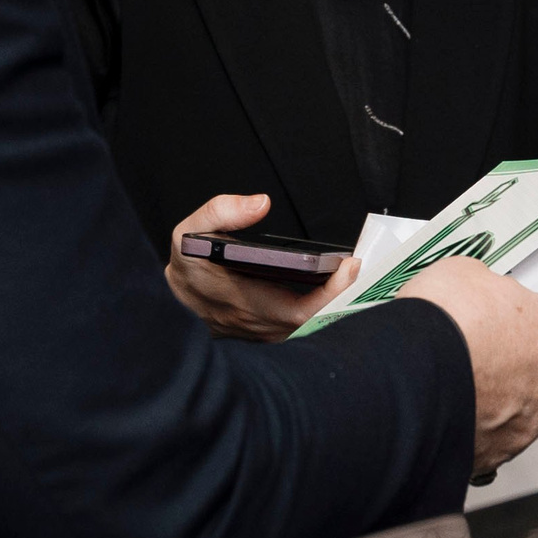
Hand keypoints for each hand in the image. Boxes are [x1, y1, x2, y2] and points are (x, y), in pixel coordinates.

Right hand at [164, 194, 357, 340]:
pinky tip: (342, 289)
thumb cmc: (187, 267)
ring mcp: (268, 334)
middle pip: (319, 323)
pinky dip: (329, 310)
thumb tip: (260, 203)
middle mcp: (260, 325)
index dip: (331, 293)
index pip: (300, 310)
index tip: (349, 265)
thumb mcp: (190, 234)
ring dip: (341, 305)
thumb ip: (221, 212)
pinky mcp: (272, 333)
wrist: (174, 300)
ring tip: (359, 276)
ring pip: (316, 329)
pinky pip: (308, 328)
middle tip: (363, 266)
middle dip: (347, 297)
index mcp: (244, 302)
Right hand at [402, 256, 537, 473]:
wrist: (414, 375)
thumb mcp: (467, 273)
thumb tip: (477, 292)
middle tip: (473, 345)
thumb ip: (487, 287)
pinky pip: (488, 436)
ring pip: (514, 406)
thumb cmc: (450, 325)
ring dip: (491, 394)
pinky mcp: (498, 454)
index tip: (497, 313)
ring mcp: (528, 424)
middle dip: (508, 358)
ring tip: (453, 377)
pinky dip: (470, 423)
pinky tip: (445, 404)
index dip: (520, 314)